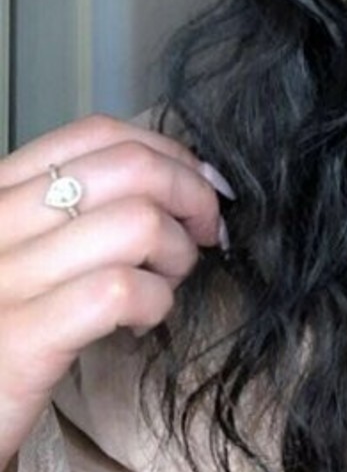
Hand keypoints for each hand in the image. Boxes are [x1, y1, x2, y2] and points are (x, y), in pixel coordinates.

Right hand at [0, 116, 229, 471]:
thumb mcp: (19, 259)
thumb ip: (73, 217)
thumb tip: (175, 185)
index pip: (96, 134)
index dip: (168, 153)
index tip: (199, 188)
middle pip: (129, 168)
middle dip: (192, 196)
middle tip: (203, 237)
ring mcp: (6, 278)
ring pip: (137, 223)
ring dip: (177, 254)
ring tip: (163, 286)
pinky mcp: (24, 337)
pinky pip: (121, 290)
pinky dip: (154, 302)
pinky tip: (140, 324)